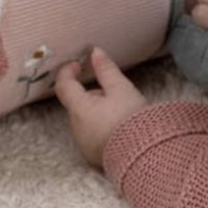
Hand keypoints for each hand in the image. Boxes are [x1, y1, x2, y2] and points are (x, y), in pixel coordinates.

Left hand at [54, 48, 147, 167]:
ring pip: (83, 119)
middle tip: (114, 94)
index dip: (68, 71)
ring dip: (95, 111)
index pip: (63, 85)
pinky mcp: (92, 156)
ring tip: (121, 113)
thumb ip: (106, 69)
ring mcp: (82, 144)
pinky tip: (119, 130)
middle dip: (91, 95)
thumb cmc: (132, 120)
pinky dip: (99, 128)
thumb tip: (95, 52)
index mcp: (79, 108)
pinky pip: (90, 135)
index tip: (78, 65)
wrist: (145, 156)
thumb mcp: (121, 89)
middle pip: (76, 103)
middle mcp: (76, 127)